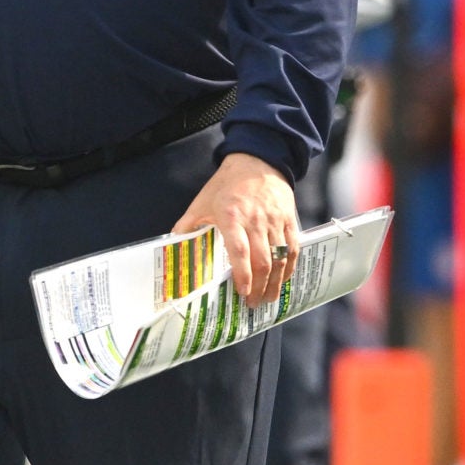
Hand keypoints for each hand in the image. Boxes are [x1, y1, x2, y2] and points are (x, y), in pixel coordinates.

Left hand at [174, 152, 298, 308]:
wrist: (258, 160)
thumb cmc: (227, 183)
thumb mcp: (202, 201)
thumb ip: (187, 224)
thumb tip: (172, 244)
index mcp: (231, 216)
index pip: (240, 251)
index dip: (243, 275)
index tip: (241, 293)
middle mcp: (256, 220)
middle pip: (262, 260)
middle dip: (259, 287)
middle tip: (252, 304)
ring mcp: (275, 220)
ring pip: (280, 258)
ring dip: (275, 282)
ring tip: (267, 299)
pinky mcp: (290, 219)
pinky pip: (292, 248)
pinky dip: (289, 267)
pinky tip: (282, 280)